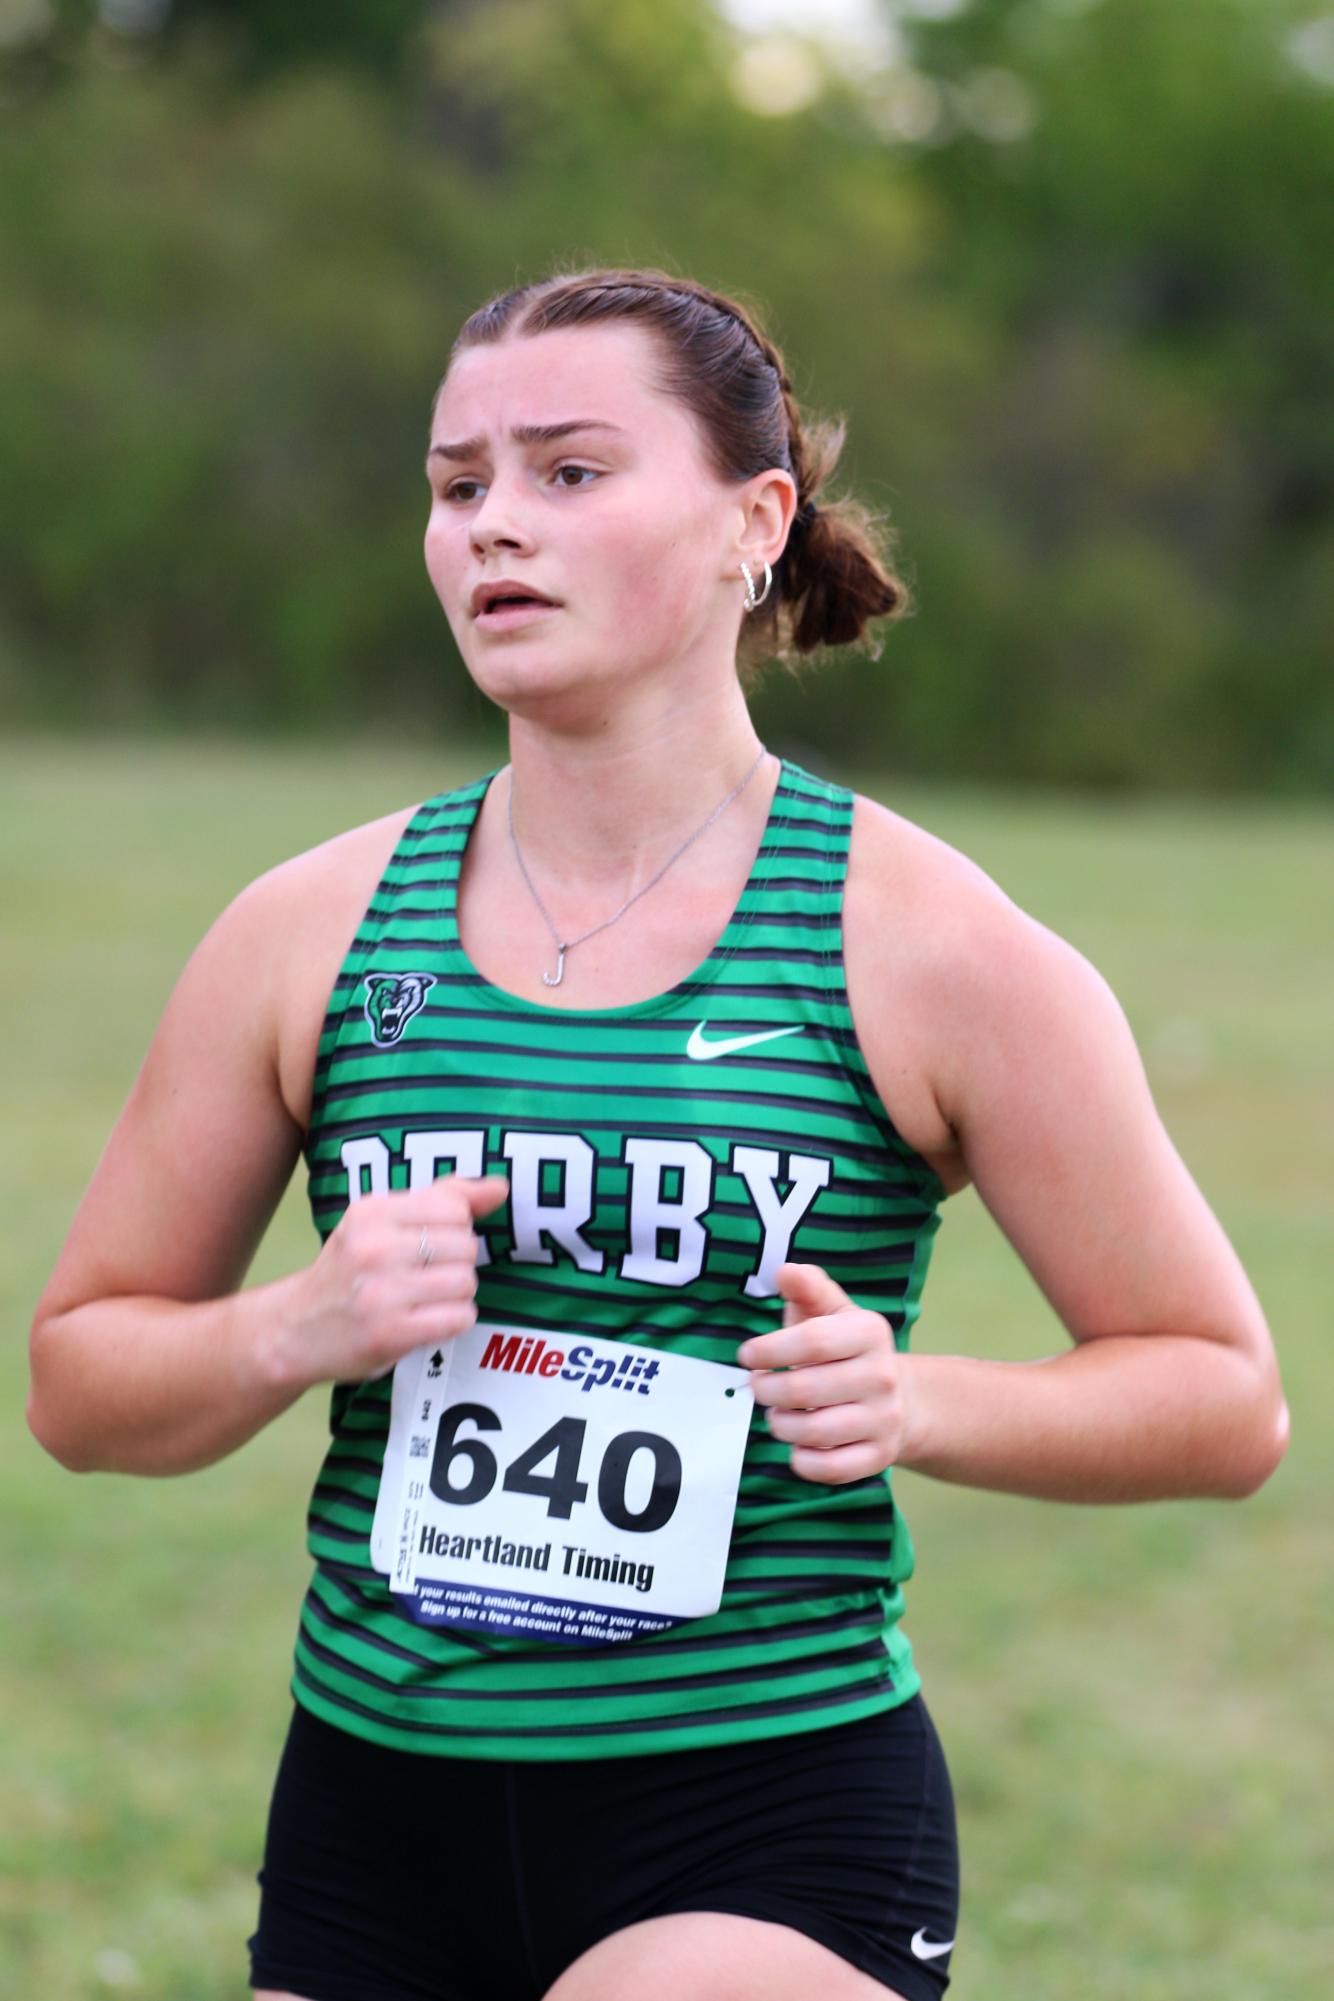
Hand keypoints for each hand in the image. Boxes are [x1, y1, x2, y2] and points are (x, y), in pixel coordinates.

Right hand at [278, 1175, 508, 1388]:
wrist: (295, 1329)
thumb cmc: (350, 1270)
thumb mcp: (381, 1222)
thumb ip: (443, 1198)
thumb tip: (500, 1188)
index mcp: (371, 1212)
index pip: (455, 1208)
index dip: (454, 1229)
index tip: (428, 1244)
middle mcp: (373, 1247)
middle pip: (466, 1246)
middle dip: (455, 1263)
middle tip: (424, 1276)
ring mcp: (380, 1292)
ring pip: (466, 1282)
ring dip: (456, 1295)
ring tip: (425, 1299)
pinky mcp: (390, 1333)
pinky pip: (460, 1317)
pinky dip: (453, 1321)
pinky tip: (427, 1320)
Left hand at [736, 1262, 912, 1483]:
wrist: (902, 1399)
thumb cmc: (847, 1350)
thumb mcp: (833, 1311)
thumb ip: (808, 1288)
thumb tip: (784, 1271)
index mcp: (869, 1333)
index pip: (813, 1341)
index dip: (770, 1349)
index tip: (746, 1355)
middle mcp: (882, 1376)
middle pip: (806, 1391)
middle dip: (768, 1391)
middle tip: (758, 1388)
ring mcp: (885, 1420)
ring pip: (814, 1432)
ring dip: (781, 1425)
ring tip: (776, 1415)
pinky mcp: (880, 1456)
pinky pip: (831, 1468)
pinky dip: (803, 1461)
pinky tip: (797, 1445)